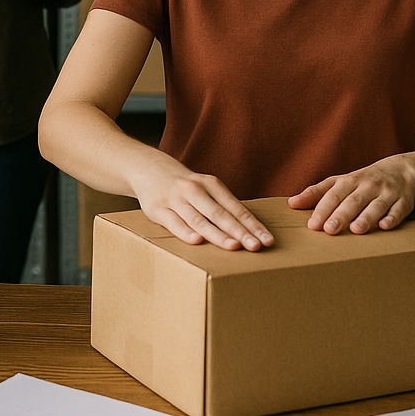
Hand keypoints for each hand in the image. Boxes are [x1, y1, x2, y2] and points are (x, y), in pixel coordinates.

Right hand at [132, 152, 274, 250]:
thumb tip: (248, 229)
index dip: (252, 225)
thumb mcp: (205, 188)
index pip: (236, 208)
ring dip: (217, 234)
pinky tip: (197, 241)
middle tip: (256, 246)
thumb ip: (222, 206)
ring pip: (199, 219)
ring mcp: (175, 200)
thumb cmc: (184, 186)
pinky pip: (174, 222)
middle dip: (240, 231)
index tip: (267, 240)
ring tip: (233, 246)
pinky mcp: (158, 210)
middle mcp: (194, 190)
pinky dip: (185, 231)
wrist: (147, 169)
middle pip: (221, 214)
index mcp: (211, 184)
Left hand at [289, 155, 414, 234]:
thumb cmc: (363, 182)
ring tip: (356, 230)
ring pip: (376, 205)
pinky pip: (399, 210)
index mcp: (350, 181)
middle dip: (341, 215)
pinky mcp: (404, 201)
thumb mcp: (340, 183)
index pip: (333, 195)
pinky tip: (385, 226)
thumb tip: (291, 203)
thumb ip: (316, 193)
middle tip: (329, 230)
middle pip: (353, 201)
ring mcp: (387, 193)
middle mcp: (368, 186)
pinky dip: (393, 218)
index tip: (312, 224)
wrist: (401, 172)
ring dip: (366, 217)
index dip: (322, 209)